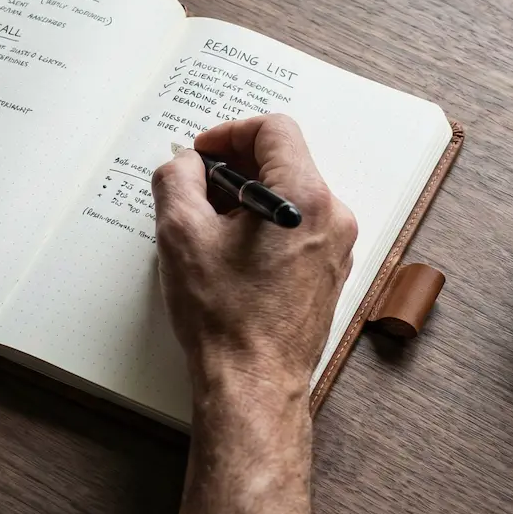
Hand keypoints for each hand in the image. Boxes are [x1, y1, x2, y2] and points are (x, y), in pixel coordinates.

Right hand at [151, 114, 357, 398]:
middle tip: (198, 187)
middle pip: (285, 160)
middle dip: (236, 165)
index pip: (275, 130)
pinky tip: (230, 251)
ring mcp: (335, 247)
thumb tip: (186, 163)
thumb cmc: (225, 317)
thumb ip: (177, 179)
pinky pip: (297, 225)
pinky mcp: (328, 271)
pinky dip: (264, 222)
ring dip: (248, 196)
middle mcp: (331, 217)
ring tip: (209, 225)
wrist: (253, 383)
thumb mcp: (181, 233)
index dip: (230, 133)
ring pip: (290, 194)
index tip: (203, 155)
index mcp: (303, 198)